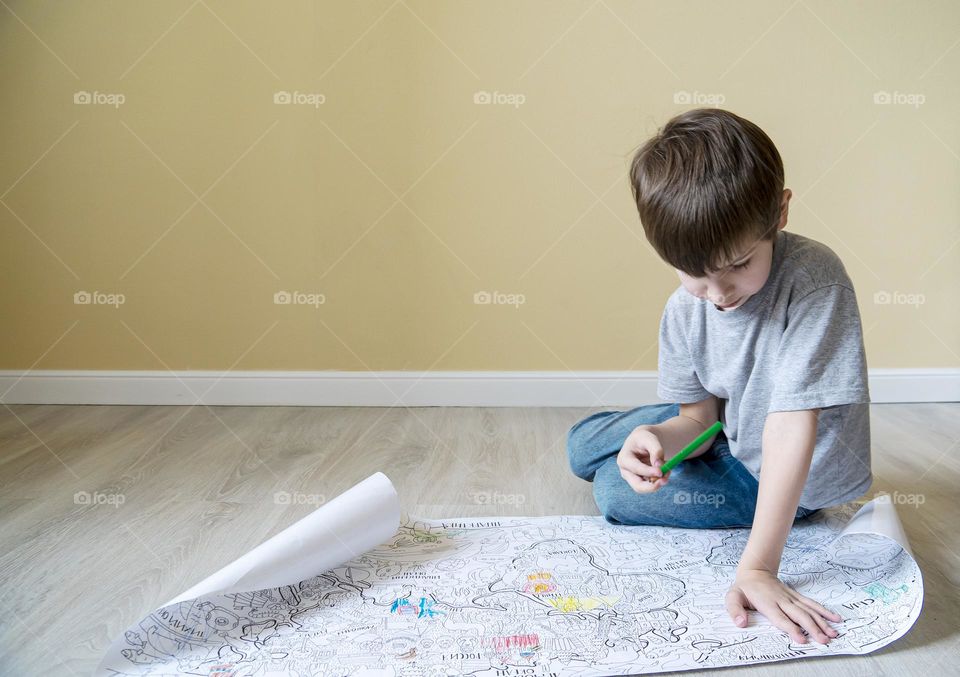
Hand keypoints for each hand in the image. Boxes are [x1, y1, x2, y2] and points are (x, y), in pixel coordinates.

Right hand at [616, 426, 670, 492]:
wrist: (643, 442)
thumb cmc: (645, 439)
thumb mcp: (650, 439)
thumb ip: (656, 450)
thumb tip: (659, 465)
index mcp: (624, 459)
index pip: (635, 468)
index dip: (648, 472)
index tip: (661, 472)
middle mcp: (626, 472)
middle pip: (637, 486)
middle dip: (652, 486)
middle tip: (665, 480)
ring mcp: (632, 478)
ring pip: (646, 488)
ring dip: (659, 481)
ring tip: (668, 469)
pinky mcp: (641, 481)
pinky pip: (652, 485)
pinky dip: (660, 479)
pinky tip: (665, 469)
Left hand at [726, 569, 840, 643]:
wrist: (755, 571)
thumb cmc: (744, 588)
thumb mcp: (733, 597)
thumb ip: (734, 610)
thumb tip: (740, 623)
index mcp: (767, 603)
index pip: (780, 618)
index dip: (791, 628)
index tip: (801, 639)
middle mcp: (782, 600)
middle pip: (799, 615)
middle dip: (812, 628)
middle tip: (824, 641)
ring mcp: (791, 598)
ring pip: (809, 610)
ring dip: (822, 622)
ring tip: (833, 634)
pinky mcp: (796, 596)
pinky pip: (812, 604)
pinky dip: (824, 611)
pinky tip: (835, 618)